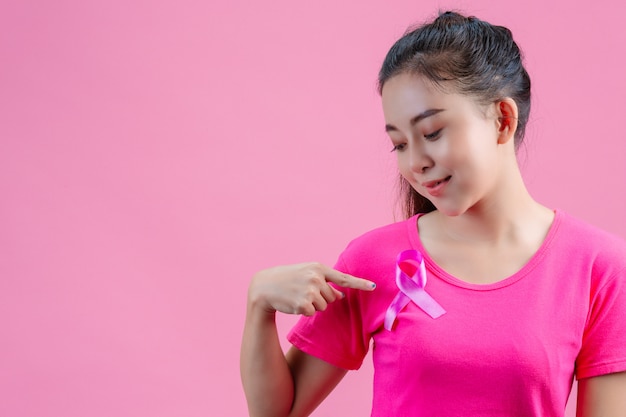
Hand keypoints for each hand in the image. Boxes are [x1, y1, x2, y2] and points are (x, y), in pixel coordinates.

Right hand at [248, 262, 375, 315]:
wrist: (264, 286)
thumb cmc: (287, 279)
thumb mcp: (306, 275)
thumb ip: (325, 283)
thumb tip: (341, 296)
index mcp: (318, 268)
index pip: (343, 278)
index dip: (360, 284)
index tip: (373, 287)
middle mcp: (316, 278)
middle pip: (332, 297)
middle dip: (321, 298)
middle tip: (303, 291)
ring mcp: (310, 291)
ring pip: (323, 306)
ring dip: (312, 305)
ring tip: (297, 296)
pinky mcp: (304, 304)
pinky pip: (312, 313)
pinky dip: (304, 311)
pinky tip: (293, 303)